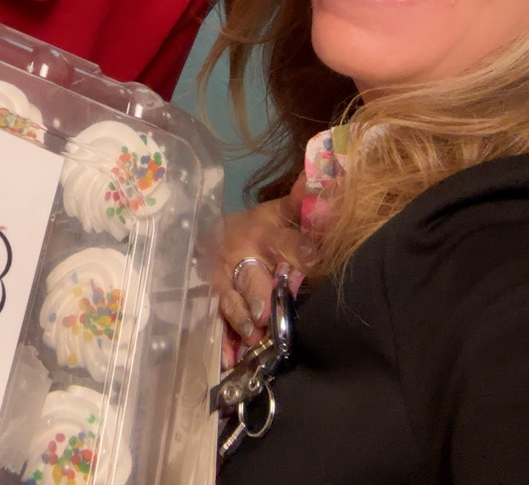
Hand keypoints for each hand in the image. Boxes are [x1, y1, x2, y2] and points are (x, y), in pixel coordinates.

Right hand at [212, 176, 308, 364]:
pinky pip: (220, 324)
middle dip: (258, 293)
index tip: (317, 262)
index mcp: (263, 234)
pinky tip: (230, 359)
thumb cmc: (261, 228)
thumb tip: (318, 177)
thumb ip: (301, 201)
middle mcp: (241, 258)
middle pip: (251, 278)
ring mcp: (226, 284)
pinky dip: (225, 343)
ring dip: (241, 317)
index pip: (285, 243)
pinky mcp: (219, 304)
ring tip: (252, 333)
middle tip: (266, 311)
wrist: (219, 238)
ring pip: (232, 301)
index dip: (301, 253)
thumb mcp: (280, 212)